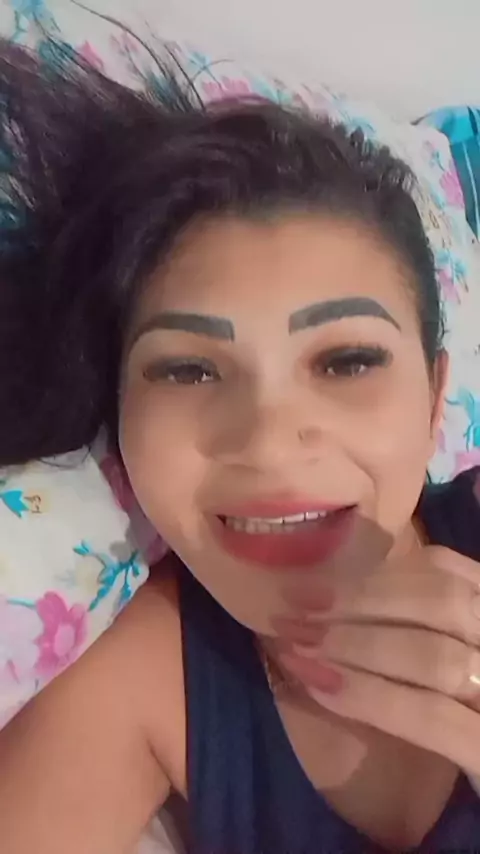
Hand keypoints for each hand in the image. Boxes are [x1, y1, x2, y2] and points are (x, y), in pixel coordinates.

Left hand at [270, 546, 479, 776]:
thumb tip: (330, 594)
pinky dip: (372, 697)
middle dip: (358, 602)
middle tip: (292, 610)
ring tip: (298, 647)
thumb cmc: (458, 706)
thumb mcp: (447, 650)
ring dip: (355, 646)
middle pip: (439, 601)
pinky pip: (431, 717)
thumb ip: (411, 621)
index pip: (443, 570)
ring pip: (434, 655)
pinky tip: (322, 688)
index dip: (373, 574)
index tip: (311, 583)